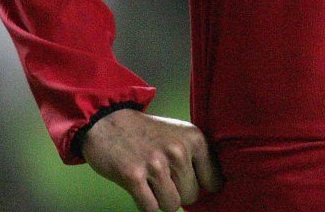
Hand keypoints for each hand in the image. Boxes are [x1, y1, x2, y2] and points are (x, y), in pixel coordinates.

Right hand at [81, 109, 224, 211]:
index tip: (191, 183)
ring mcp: (156, 164)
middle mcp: (178, 150)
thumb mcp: (179, 134)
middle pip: (191, 196)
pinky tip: (140, 187)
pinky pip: (150, 209)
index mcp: (194, 138)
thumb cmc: (147, 133)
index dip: (202, 186)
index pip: (214, 180)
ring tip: (152, 180)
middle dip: (179, 192)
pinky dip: (146, 204)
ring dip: (161, 199)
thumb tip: (215, 187)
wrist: (109, 122)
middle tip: (164, 177)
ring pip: (172, 205)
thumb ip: (196, 157)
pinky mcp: (134, 177)